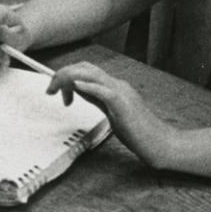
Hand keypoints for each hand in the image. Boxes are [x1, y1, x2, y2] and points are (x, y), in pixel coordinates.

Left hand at [48, 62, 177, 166]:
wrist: (160, 143)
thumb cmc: (138, 131)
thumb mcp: (111, 111)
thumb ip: (96, 99)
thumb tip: (77, 89)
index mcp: (115, 86)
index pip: (86, 71)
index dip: (67, 75)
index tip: (55, 88)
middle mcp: (118, 85)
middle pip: (85, 68)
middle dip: (63, 74)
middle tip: (50, 89)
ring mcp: (122, 93)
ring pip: (92, 74)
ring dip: (69, 78)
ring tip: (56, 89)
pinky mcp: (124, 105)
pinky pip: (104, 91)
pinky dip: (88, 86)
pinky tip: (76, 87)